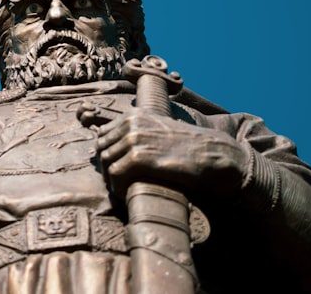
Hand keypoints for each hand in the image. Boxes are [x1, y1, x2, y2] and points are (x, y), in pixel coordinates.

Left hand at [91, 110, 246, 199]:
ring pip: (106, 161)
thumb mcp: (157, 132)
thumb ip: (136, 135)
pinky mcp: (140, 157)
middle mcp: (131, 123)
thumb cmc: (185, 147)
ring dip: (111, 180)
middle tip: (118, 184)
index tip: (116, 169)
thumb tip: (111, 151)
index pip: (103, 135)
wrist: (209, 153)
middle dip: (107, 168)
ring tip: (123, 191)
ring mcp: (134, 138)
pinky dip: (117, 187)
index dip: (107, 154)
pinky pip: (115, 174)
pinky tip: (126, 194)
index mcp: (133, 115)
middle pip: (101, 149)